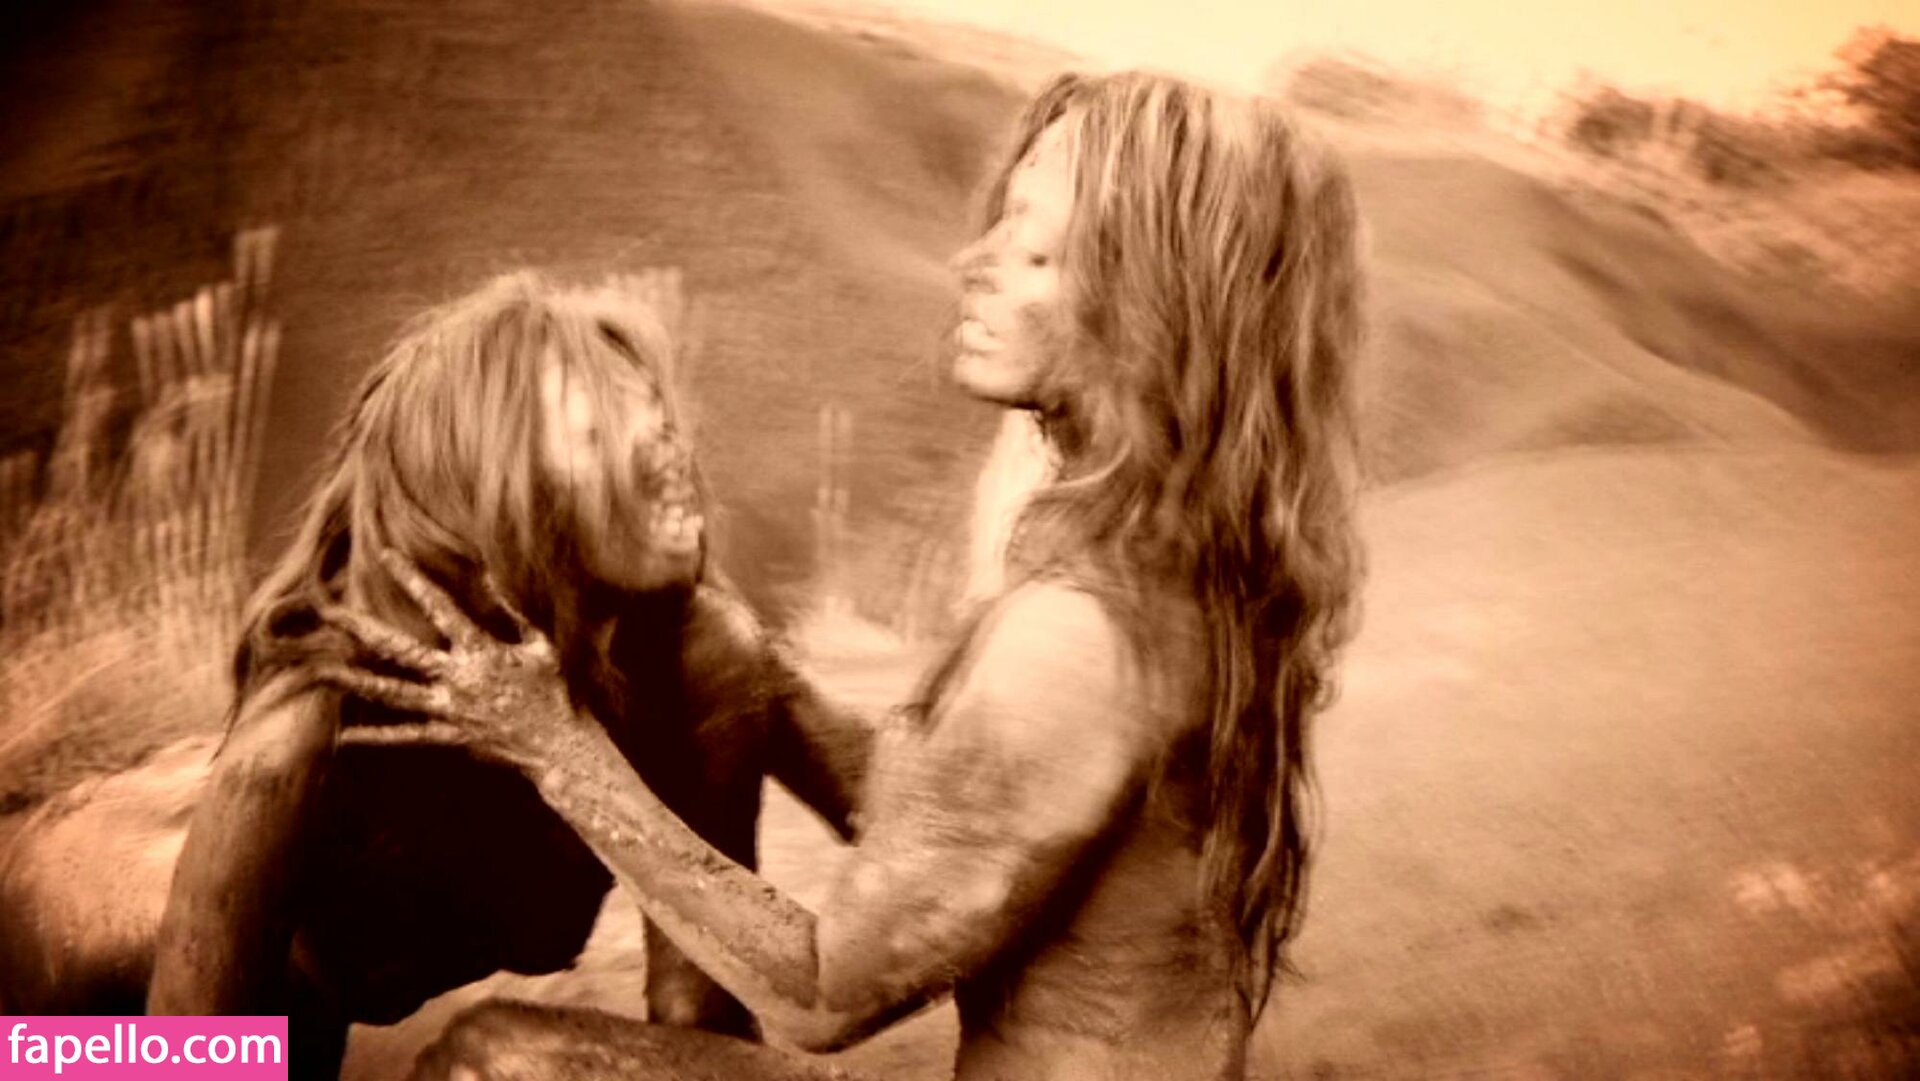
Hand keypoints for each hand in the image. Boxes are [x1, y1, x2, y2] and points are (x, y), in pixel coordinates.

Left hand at [315, 550, 579, 772]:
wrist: (558, 746)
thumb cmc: (555, 691)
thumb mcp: (541, 645)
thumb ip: (513, 611)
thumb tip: (490, 576)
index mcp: (480, 651)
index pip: (439, 606)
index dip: (411, 578)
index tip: (385, 554)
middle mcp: (456, 679)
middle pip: (398, 650)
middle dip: (361, 629)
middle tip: (328, 613)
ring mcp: (448, 709)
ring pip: (392, 693)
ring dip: (355, 682)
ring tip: (321, 672)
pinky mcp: (448, 735)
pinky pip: (406, 736)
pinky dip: (376, 736)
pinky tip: (345, 736)